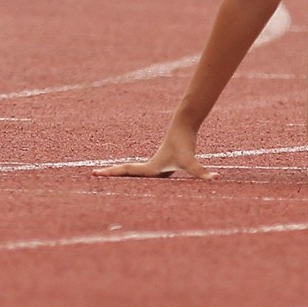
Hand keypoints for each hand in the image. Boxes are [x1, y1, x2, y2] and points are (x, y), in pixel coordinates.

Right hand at [94, 123, 216, 179]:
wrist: (184, 124)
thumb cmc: (186, 145)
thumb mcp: (192, 163)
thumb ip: (202, 173)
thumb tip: (215, 179)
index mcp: (150, 168)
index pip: (126, 172)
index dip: (110, 174)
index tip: (94, 173)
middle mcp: (149, 167)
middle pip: (125, 172)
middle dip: (110, 176)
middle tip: (92, 176)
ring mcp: (153, 165)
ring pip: (132, 172)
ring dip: (118, 175)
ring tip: (104, 177)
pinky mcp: (160, 164)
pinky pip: (142, 172)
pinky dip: (133, 175)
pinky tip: (134, 182)